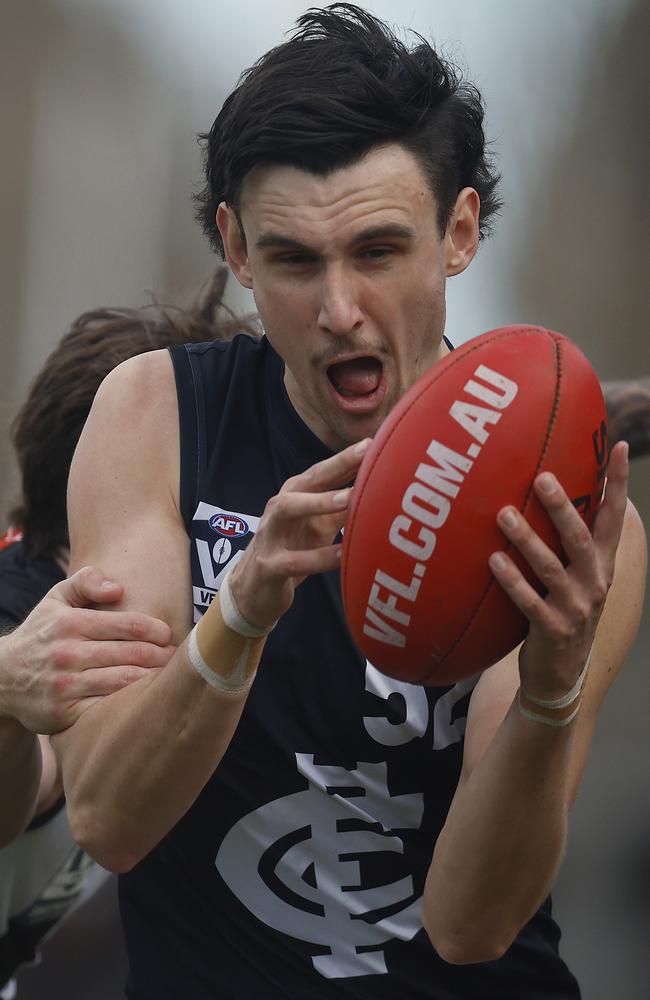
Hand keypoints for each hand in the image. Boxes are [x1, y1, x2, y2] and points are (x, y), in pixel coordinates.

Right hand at [0, 566, 174, 733]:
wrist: (2, 677)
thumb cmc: (41, 634)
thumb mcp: (55, 599)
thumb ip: (85, 582)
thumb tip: (117, 588)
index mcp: (71, 623)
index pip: (127, 624)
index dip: (156, 630)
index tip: (170, 634)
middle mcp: (67, 653)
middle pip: (130, 654)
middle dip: (161, 656)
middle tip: (179, 658)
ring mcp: (65, 685)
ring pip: (122, 681)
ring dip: (152, 680)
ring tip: (170, 678)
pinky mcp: (63, 712)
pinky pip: (105, 708)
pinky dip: (128, 704)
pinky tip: (145, 700)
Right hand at [229, 439, 369, 628]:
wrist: (252, 590)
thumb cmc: (291, 551)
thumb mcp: (319, 527)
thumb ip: (343, 508)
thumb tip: (379, 489)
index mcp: (295, 496)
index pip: (324, 471)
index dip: (349, 455)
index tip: (377, 439)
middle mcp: (280, 508)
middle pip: (308, 479)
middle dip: (336, 464)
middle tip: (366, 452)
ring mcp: (271, 535)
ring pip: (290, 508)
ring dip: (320, 501)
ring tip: (349, 498)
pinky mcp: (268, 566)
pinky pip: (295, 561)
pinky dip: (320, 557)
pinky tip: (344, 555)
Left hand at [488, 442, 628, 700]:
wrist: (561, 676)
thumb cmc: (562, 612)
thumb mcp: (576, 578)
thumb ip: (569, 542)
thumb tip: (547, 491)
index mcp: (603, 565)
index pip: (615, 518)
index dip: (619, 484)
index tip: (621, 448)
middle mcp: (595, 583)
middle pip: (582, 538)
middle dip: (563, 507)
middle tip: (542, 477)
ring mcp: (576, 608)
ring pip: (552, 568)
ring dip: (527, 540)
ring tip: (502, 514)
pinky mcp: (552, 630)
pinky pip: (529, 602)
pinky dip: (511, 582)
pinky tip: (493, 562)